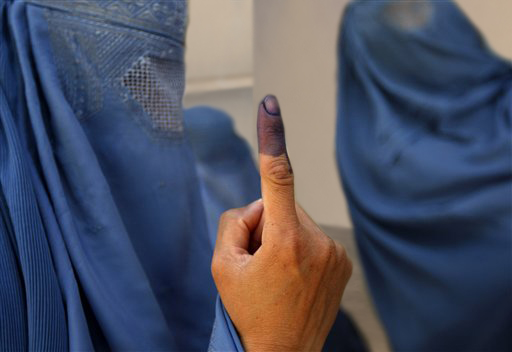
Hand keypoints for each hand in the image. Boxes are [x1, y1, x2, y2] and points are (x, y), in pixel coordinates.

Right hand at [211, 95, 351, 351]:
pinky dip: (300, 248)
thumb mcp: (223, 267)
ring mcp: (335, 253)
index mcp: (285, 241)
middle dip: (265, 224)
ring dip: (282, 237)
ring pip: (297, 222)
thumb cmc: (249, 312)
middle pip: (280, 206)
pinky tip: (294, 277)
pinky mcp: (343, 262)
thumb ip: (234, 223)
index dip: (272, 137)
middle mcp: (317, 242)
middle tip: (258, 263)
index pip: (277, 177)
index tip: (271, 105)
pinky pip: (313, 237)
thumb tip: (258, 207)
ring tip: (277, 275)